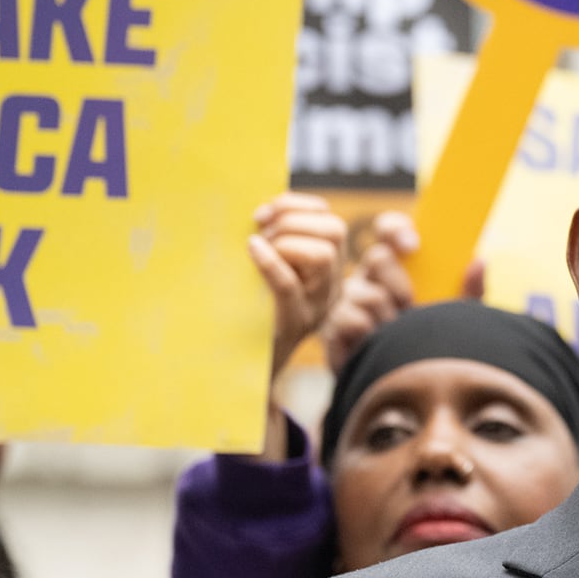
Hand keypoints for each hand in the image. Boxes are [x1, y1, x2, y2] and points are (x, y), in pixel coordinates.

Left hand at [248, 193, 347, 378]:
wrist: (243, 371)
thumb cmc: (250, 314)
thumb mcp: (267, 274)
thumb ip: (273, 243)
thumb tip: (263, 211)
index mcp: (327, 271)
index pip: (330, 222)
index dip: (298, 206)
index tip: (263, 214)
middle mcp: (330, 287)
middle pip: (335, 231)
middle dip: (293, 220)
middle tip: (261, 233)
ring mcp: (316, 306)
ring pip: (323, 253)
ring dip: (285, 240)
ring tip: (258, 248)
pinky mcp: (293, 323)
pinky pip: (289, 284)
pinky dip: (271, 261)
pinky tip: (252, 250)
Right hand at [320, 211, 485, 374]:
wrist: (403, 390)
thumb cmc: (428, 347)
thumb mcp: (454, 319)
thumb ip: (469, 293)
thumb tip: (478, 262)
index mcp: (397, 265)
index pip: (389, 230)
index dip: (397, 229)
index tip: (414, 246)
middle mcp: (370, 277)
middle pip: (377, 257)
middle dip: (399, 282)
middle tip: (411, 306)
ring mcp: (348, 301)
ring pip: (365, 293)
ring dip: (387, 318)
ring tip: (396, 336)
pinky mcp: (333, 328)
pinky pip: (349, 319)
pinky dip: (368, 335)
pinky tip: (375, 346)